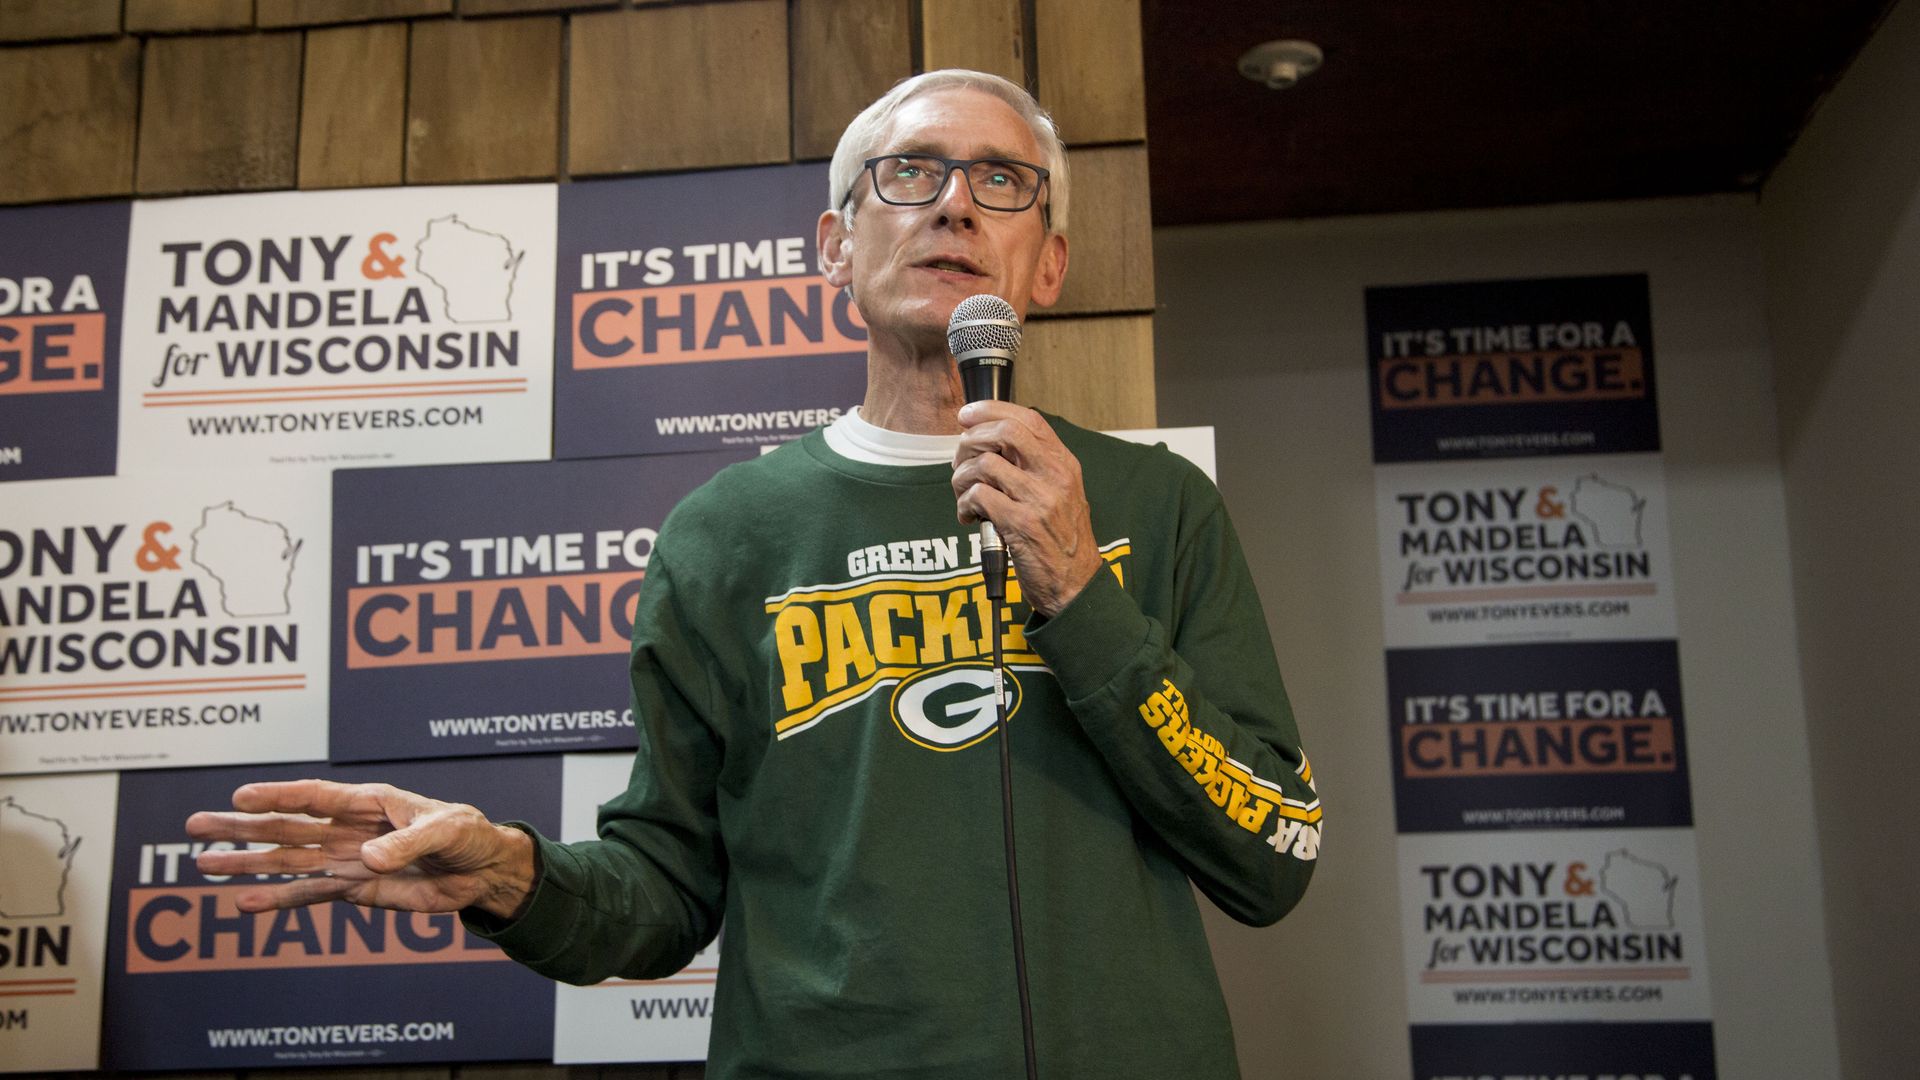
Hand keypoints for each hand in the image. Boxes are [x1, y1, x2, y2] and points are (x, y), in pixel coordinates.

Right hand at [185, 780, 536, 918]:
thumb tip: (365, 859)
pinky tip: (243, 903)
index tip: (239, 798)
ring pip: (287, 860)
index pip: (313, 795)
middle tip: (194, 826)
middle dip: (241, 827)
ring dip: (246, 863)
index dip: (277, 796)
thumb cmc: (466, 834)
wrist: (480, 869)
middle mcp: (348, 828)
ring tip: (203, 864)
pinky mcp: (353, 888)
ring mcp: (346, 858)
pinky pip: (309, 894)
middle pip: (286, 827)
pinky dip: (277, 900)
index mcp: (368, 801)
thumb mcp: (445, 831)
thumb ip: (406, 845)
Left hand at [952, 400, 1103, 616]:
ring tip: (963, 495)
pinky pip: (978, 497)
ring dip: (961, 478)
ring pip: (984, 465)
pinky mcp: (1021, 524)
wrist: (1076, 585)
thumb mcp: (1060, 494)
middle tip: (960, 459)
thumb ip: (1033, 466)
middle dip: (971, 440)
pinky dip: (964, 504)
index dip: (991, 409)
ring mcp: (1039, 500)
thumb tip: (989, 441)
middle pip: (1005, 432)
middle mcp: (1055, 477)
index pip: (1028, 419)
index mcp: (1064, 464)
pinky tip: (968, 517)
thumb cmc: (1061, 540)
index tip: (967, 415)